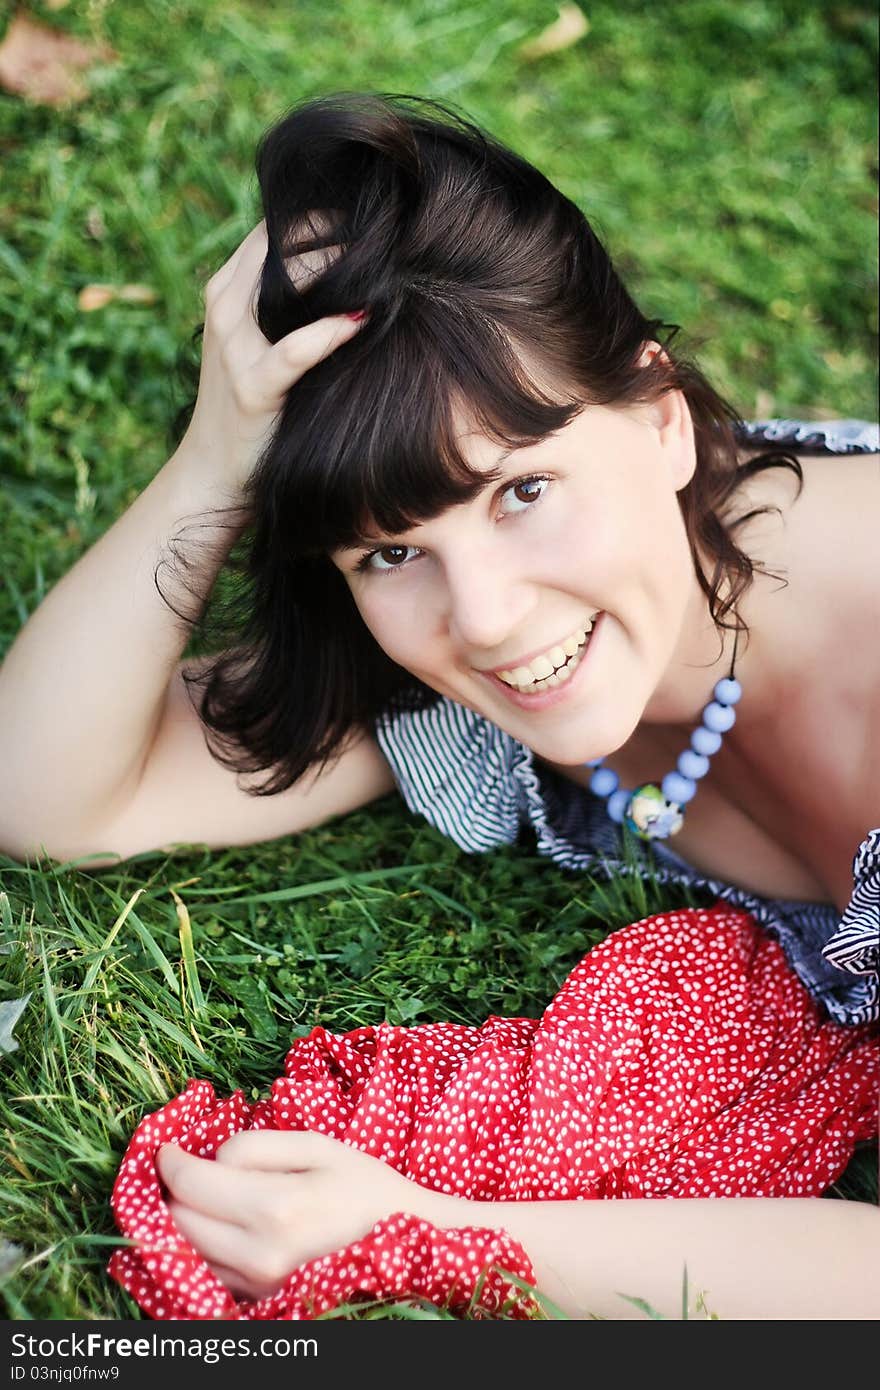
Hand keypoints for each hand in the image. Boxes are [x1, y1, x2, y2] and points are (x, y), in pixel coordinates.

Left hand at [156, 1131, 440, 1301]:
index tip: (169, 1147)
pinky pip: (206, 1269)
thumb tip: (209, 1156)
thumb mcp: (315, 1146)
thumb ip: (255, 1146)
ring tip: (203, 1193)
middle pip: (177, 1221)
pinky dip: (201, 1244)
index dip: (170, 1160)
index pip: (190, 1184)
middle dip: (174, 1190)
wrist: (401, 1241)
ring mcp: (257, 1284)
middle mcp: (259, 1254)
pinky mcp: (257, 1299)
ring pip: (184, 1250)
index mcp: (275, 1207)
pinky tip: (218, 1223)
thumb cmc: (362, 1185)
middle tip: (186, 1167)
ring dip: (183, 1219)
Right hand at [179, 218, 364, 491]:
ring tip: (382, 259)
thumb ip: (284, 304)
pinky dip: (330, 333)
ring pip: (282, 282)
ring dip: (334, 268)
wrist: (212, 472)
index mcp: (226, 291)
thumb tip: (346, 270)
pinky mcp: (254, 387)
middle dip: (332, 231)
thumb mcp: (258, 342)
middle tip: (383, 228)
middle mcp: (225, 309)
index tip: (368, 214)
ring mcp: (235, 347)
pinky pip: (295, 351)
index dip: (318, 215)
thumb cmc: (249, 404)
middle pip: (278, 243)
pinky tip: (361, 320)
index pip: (272, 229)